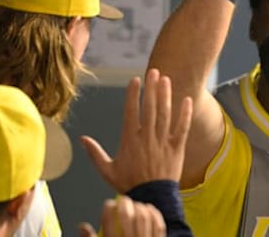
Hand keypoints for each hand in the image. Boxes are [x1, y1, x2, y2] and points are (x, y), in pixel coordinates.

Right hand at [78, 196, 165, 236]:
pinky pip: (159, 226)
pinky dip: (154, 214)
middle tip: (123, 200)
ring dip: (140, 207)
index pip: (108, 224)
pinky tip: (148, 208)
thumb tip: (82, 226)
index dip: (108, 209)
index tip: (108, 204)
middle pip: (127, 217)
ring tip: (135, 204)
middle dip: (125, 204)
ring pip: (144, 218)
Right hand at [80, 69, 192, 193]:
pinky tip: (187, 99)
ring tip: (166, 79)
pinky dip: (185, 114)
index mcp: (130, 140)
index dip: (134, 94)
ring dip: (166, 96)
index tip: (135, 80)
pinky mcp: (177, 148)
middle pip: (150, 108)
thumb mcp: (107, 170)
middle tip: (154, 71)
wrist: (152, 198)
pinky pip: (182, 128)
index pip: (132, 112)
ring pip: (165, 114)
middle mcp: (147, 137)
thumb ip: (95, 153)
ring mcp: (163, 141)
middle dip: (152, 88)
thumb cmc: (129, 184)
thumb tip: (81, 139)